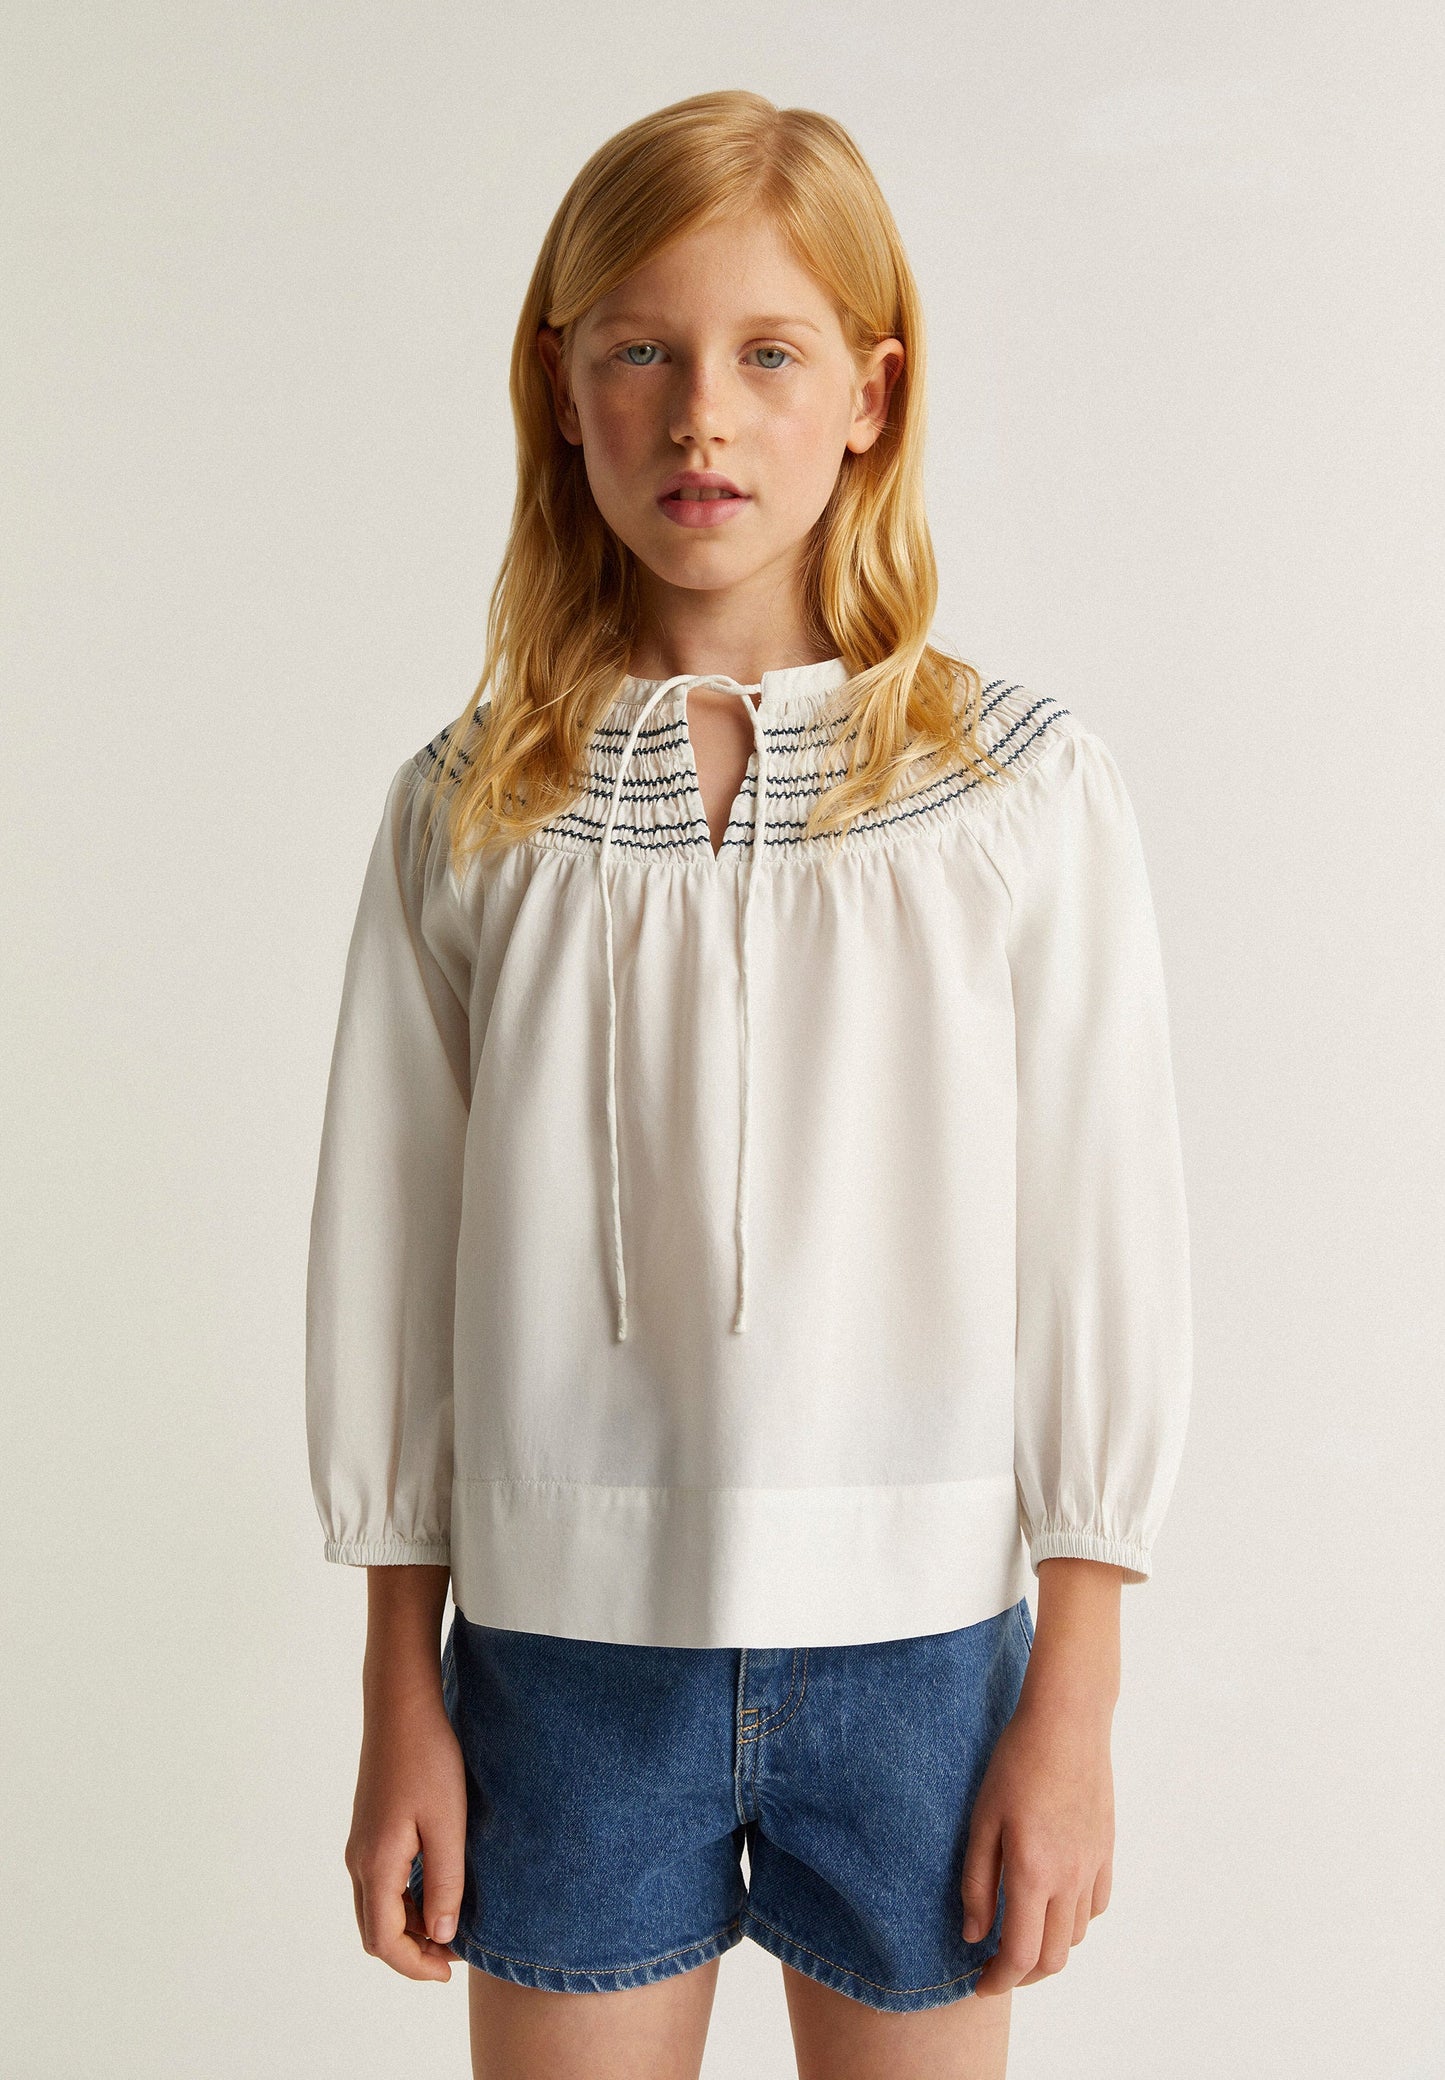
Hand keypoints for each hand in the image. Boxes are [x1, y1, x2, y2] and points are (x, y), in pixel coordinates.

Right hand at [344, 1676, 467, 1981]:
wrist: (402, 1708)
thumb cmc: (429, 1761)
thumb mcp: (448, 1825)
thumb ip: (444, 1884)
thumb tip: (441, 1937)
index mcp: (376, 1865)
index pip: (385, 1941)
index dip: (415, 1966)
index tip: (449, 1972)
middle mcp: (359, 1860)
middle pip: (374, 1931)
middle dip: (411, 1952)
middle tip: (453, 1955)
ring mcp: (360, 1844)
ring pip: (374, 1908)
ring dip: (407, 1927)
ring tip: (449, 1925)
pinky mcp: (368, 1829)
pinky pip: (378, 1884)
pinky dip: (402, 1902)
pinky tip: (434, 1890)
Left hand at [961, 1561, 1120, 1995]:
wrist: (1067, 1722)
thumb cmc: (1015, 1764)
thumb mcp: (981, 1820)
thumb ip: (975, 1883)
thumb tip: (973, 1935)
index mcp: (1033, 1874)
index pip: (1019, 1954)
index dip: (998, 1980)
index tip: (979, 1984)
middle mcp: (1069, 1879)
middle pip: (1053, 1957)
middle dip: (1024, 1974)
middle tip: (996, 1967)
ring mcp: (1093, 1866)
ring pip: (1076, 1936)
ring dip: (1049, 1947)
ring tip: (1020, 1933)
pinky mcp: (1106, 1850)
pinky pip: (1095, 1906)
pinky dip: (1074, 1920)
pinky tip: (1053, 1903)